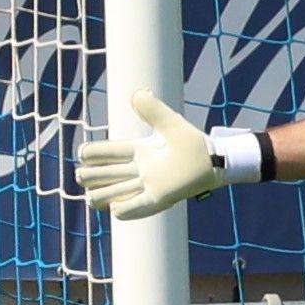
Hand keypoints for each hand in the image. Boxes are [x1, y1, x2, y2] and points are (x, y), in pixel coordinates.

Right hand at [75, 90, 222, 219]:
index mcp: (136, 150)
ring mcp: (145, 187)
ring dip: (99, 196)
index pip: (100, 152)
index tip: (89, 154)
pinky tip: (121, 206)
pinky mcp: (157, 200)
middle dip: (88, 176)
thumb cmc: (194, 144)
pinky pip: (128, 210)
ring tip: (102, 195)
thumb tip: (137, 94)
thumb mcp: (172, 124)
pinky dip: (119, 209)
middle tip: (95, 176)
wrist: (216, 163)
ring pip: (104, 196)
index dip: (89, 153)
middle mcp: (136, 170)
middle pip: (95, 175)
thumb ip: (154, 110)